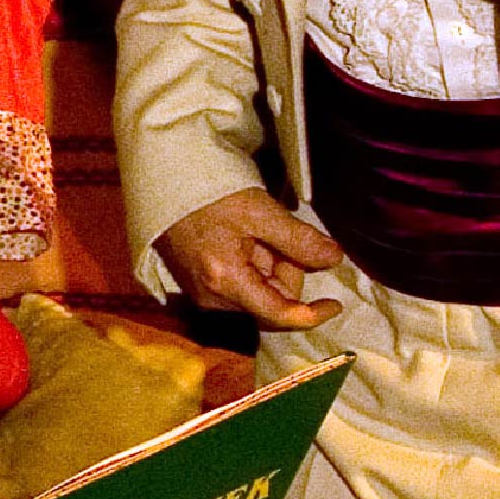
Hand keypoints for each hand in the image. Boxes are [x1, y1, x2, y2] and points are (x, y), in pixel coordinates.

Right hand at [154, 188, 347, 330]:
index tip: (336, 303)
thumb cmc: (208, 195)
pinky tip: (245, 239)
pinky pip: (239, 287)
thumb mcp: (259, 211)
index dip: (313, 313)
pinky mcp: (197, 287)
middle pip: (270, 302)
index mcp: (226, 281)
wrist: (163, 183)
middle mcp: (212, 298)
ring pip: (257, 294)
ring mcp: (202, 295)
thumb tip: (334, 259)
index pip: (279, 314)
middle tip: (280, 234)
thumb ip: (299, 239)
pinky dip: (253, 267)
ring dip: (269, 268)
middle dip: (286, 273)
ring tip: (256, 230)